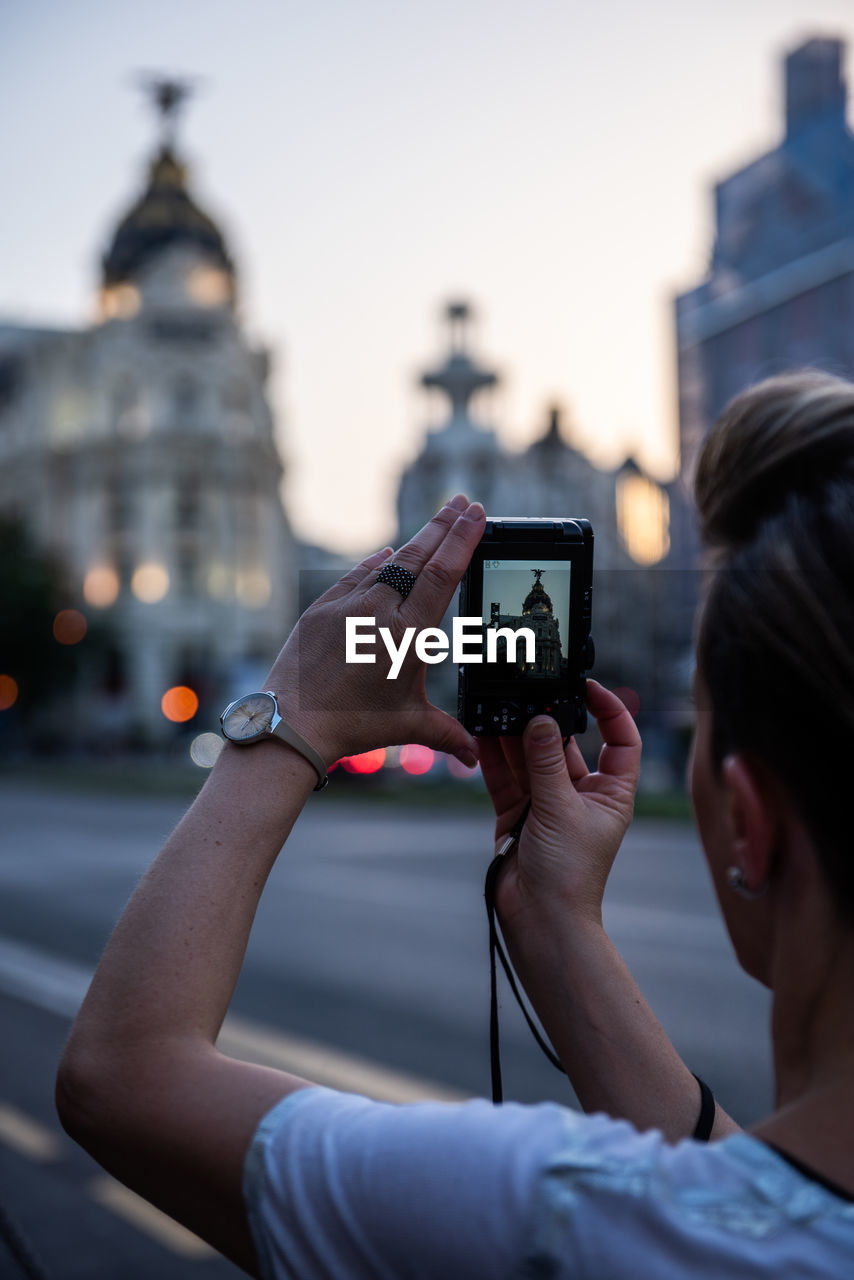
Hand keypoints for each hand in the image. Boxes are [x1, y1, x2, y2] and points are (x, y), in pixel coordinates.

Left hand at [264, 495, 485, 765]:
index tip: (476, 514)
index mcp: (407, 635)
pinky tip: (388, 553)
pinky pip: (355, 577)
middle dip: (444, 526)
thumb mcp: (408, 726)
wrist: (291, 725)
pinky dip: (376, 563)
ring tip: (436, 522)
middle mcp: (378, 612)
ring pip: (387, 563)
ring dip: (414, 542)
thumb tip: (475, 756)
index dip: (462, 539)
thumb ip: (449, 734)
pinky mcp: (321, 609)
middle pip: (418, 557)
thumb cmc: (353, 727)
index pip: (443, 574)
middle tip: (464, 501)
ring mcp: (346, 606)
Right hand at [479, 681, 640, 930]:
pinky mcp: (516, 813)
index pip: (620, 742)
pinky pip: (505, 777)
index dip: (610, 712)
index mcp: (610, 794)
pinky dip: (493, 757)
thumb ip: (546, 763)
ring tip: (500, 707)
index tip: (588, 688)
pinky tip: (482, 733)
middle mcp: (579, 795)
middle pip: (565, 746)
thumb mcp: (561, 809)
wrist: (540, 918)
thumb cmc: (570, 874)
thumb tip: (541, 720)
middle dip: (546, 721)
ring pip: (530, 758)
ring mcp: (546, 803)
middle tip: (528, 695)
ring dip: (515, 735)